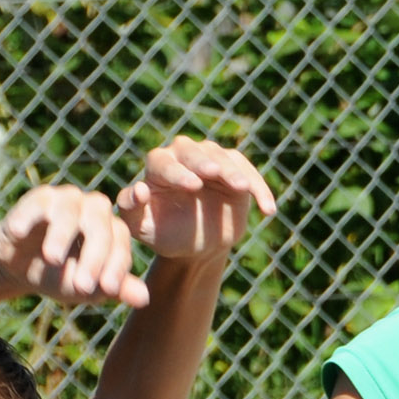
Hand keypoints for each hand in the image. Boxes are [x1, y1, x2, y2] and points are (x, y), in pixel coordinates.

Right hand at [0, 186, 147, 309]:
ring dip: (62, 235)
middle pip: (101, 224)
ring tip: (52, 259)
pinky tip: (19, 233)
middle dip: (93, 256)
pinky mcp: (39, 197)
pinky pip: (37, 202)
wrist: (22, 269)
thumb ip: (115, 288)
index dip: (116, 266)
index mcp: (112, 229)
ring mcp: (67, 199)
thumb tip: (144, 299)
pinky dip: (28, 217)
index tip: (107, 289)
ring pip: (70, 209)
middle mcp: (95, 209)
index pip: (120, 243)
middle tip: (82, 285)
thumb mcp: (87, 288)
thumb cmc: (61, 276)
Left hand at [117, 138, 275, 262]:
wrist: (194, 247)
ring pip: (224, 158)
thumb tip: (138, 189)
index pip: (165, 162)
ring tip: (242, 189)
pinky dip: (259, 189)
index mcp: (158, 166)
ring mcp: (213, 160)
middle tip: (213, 172)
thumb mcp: (142, 228)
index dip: (177, 172)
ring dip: (234, 172)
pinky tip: (267, 210)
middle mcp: (184, 156)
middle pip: (194, 151)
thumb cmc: (164, 233)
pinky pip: (250, 174)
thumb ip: (131, 209)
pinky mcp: (237, 170)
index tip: (191, 186)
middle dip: (204, 161)